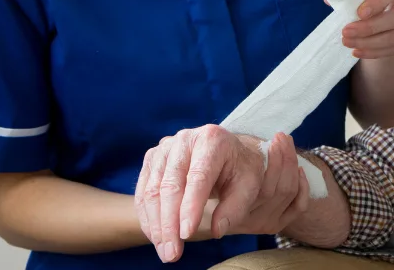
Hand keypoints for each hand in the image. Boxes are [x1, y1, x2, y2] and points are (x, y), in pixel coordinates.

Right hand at [135, 127, 309, 262]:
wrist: (229, 153)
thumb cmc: (240, 170)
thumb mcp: (249, 186)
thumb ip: (235, 207)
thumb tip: (217, 230)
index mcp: (212, 140)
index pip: (198, 176)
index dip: (190, 207)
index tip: (186, 234)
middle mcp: (185, 139)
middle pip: (170, 184)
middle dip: (169, 223)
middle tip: (172, 253)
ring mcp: (165, 148)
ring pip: (152, 190)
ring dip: (156, 225)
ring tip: (165, 251)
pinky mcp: (152, 159)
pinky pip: (143, 192)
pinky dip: (148, 218)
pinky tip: (156, 238)